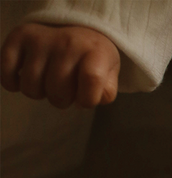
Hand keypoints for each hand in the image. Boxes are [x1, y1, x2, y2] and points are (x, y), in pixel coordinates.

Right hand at [1, 23, 119, 107]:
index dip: (87, 99)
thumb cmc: (92, 60)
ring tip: (47, 81)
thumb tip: (85, 101)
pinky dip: (12, 83)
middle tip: (64, 88)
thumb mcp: (108, 75)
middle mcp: (67, 43)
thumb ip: (105, 92)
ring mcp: (41, 39)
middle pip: (57, 93)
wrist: (76, 28)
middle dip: (61, 100)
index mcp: (95, 52)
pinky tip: (22, 80)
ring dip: (39, 93)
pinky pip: (7, 71)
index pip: (91, 80)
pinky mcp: (19, 37)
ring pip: (32, 88)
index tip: (84, 97)